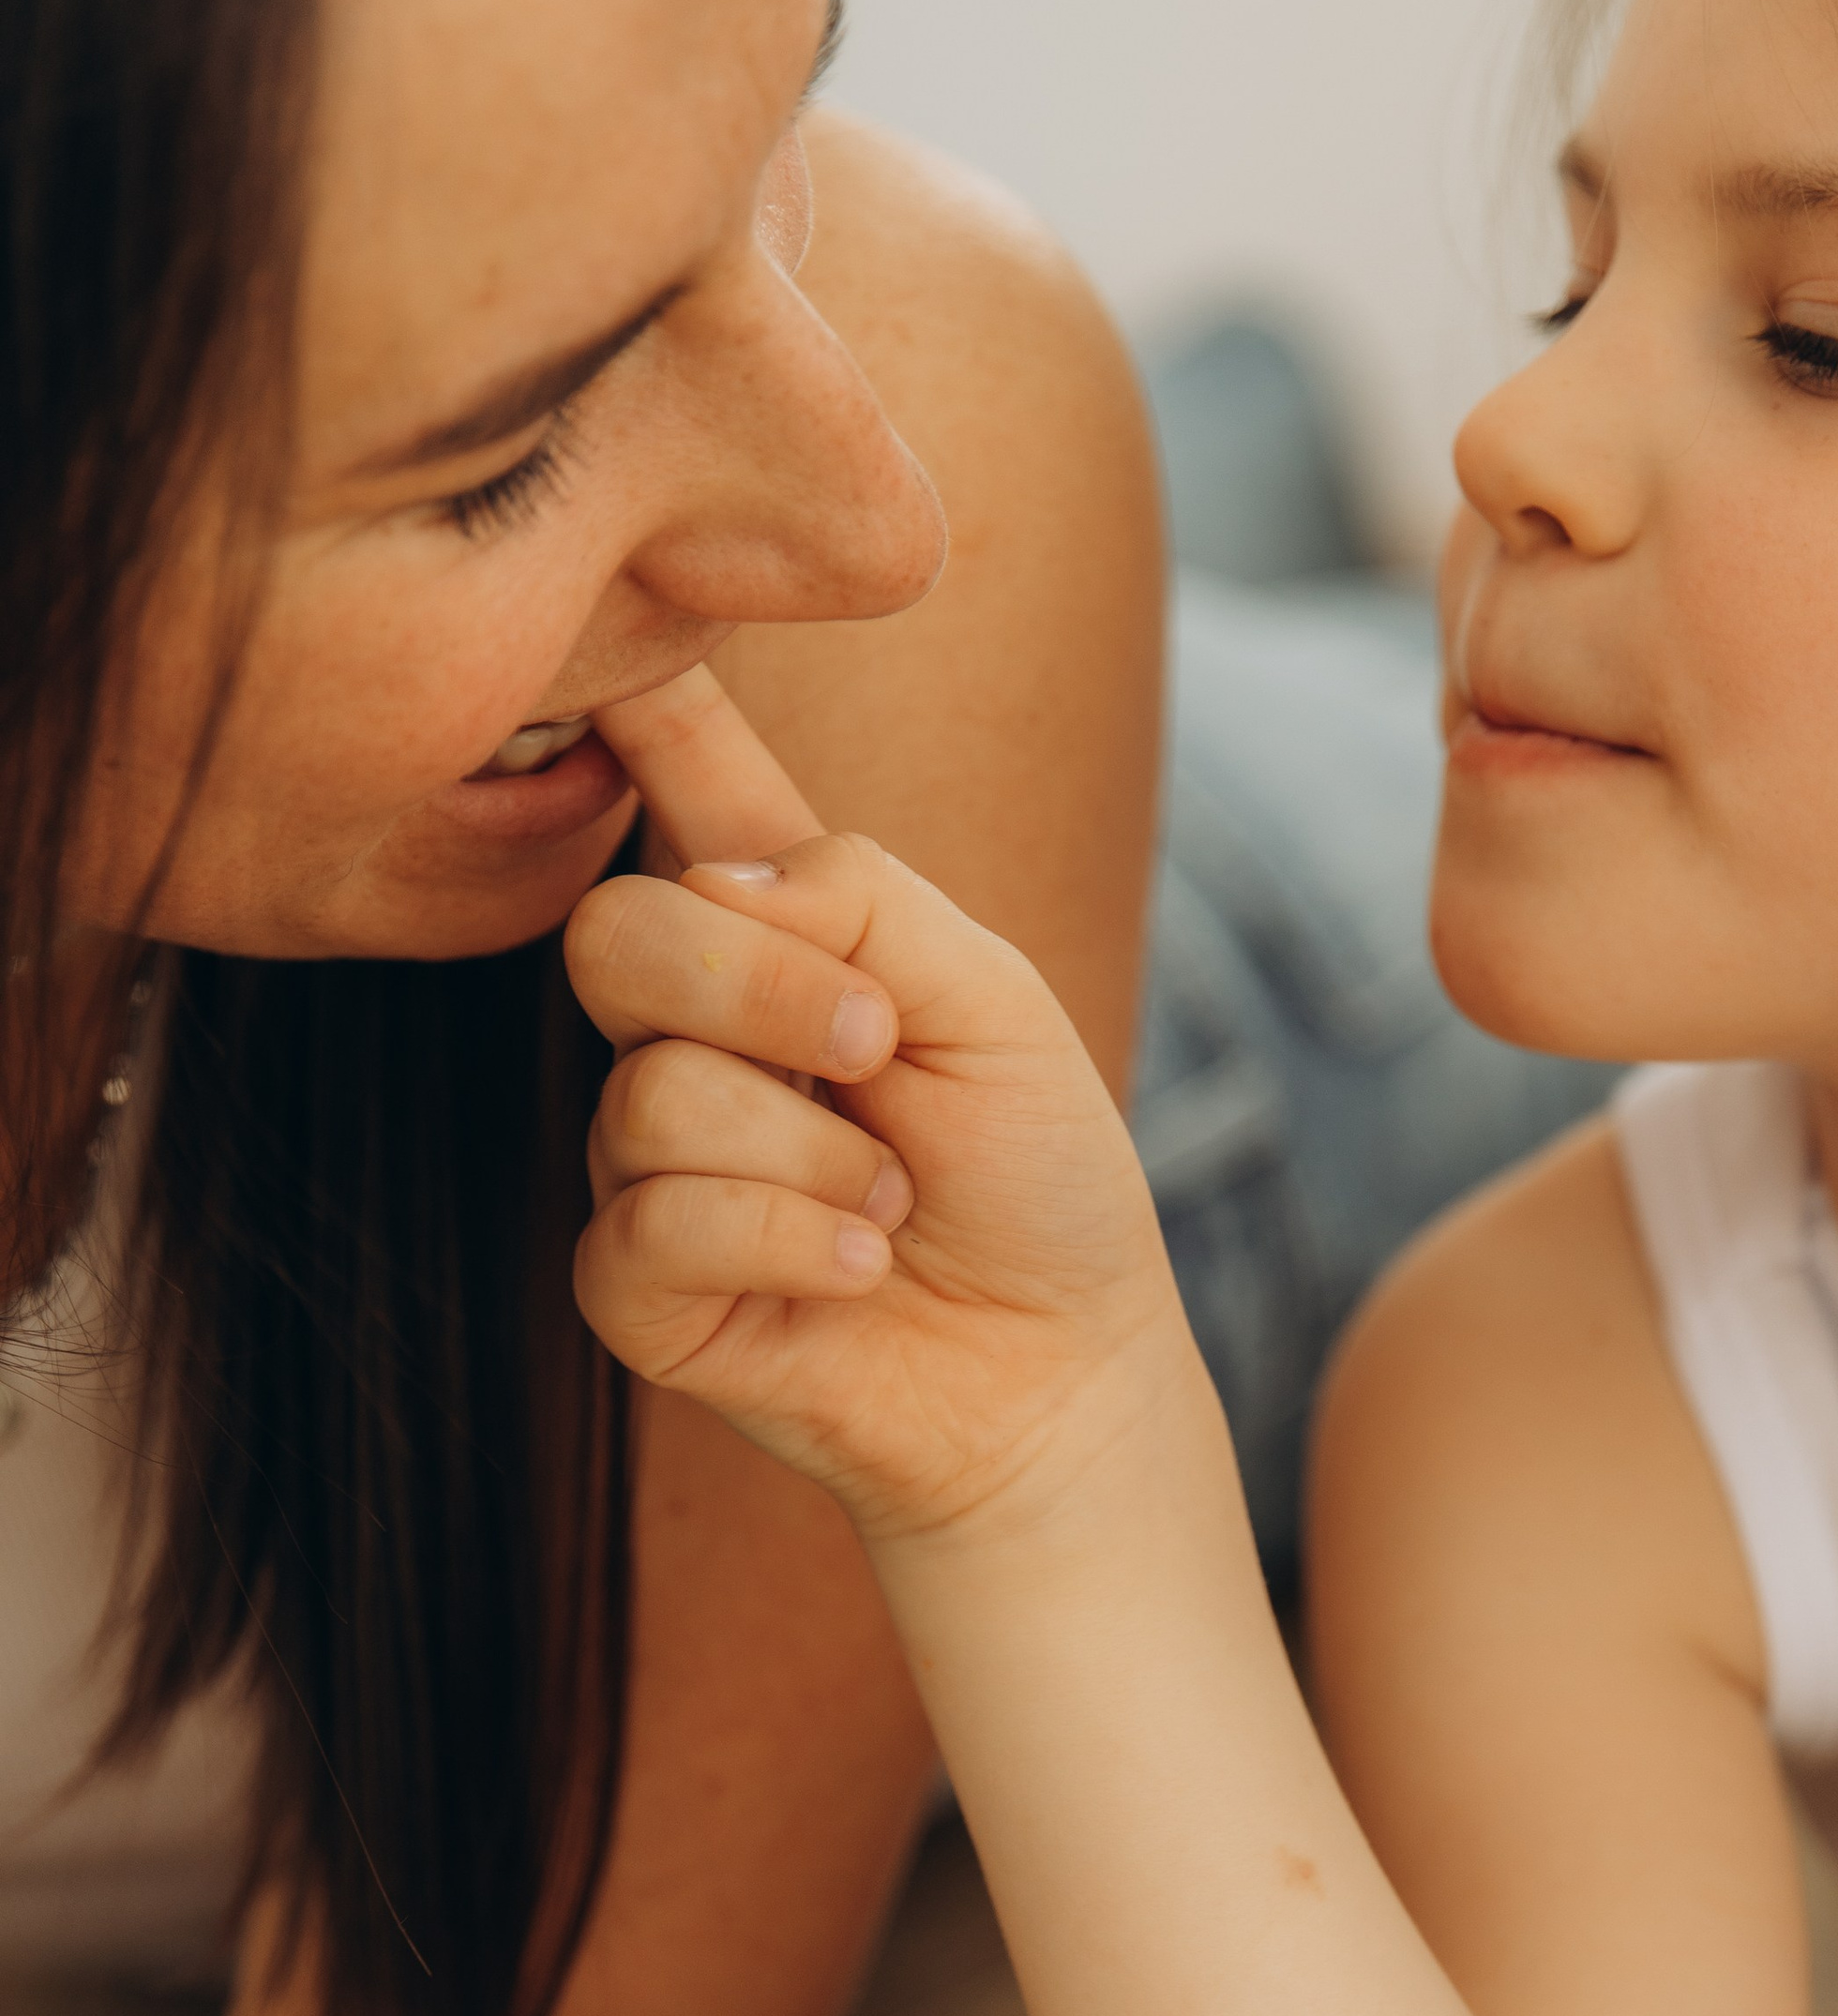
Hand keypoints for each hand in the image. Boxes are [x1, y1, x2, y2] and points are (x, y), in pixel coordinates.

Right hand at [565, 666, 1199, 1545]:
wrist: (1061, 1370)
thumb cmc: (1037, 1178)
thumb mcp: (995, 1003)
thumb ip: (868, 901)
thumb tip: (708, 878)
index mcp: (777, 931)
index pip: (675, 784)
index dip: (629, 709)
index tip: (598, 646)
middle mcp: (687, 1029)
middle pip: (616, 935)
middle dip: (761, 985)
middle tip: (882, 1050)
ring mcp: (649, 1159)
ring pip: (651, 1097)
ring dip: (815, 1156)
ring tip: (894, 1205)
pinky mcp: (638, 1288)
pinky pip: (652, 1230)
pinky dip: (789, 1246)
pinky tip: (861, 1271)